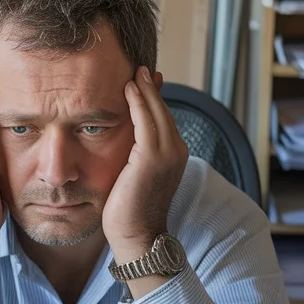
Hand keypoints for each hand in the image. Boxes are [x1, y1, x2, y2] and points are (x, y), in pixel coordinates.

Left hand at [102, 68, 188, 264]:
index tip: (143, 79)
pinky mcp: (152, 157)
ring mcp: (167, 154)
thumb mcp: (133, 174)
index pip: (163, 119)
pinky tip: (129, 89)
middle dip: (151, 89)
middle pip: (163, 111)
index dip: (153, 98)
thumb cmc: (129, 210)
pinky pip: (146, 121)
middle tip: (140, 67)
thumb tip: (127, 139)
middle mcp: (176, 151)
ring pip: (156, 112)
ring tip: (135, 72)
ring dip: (145, 90)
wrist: (136, 236)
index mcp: (174, 155)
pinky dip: (138, 102)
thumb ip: (134, 153)